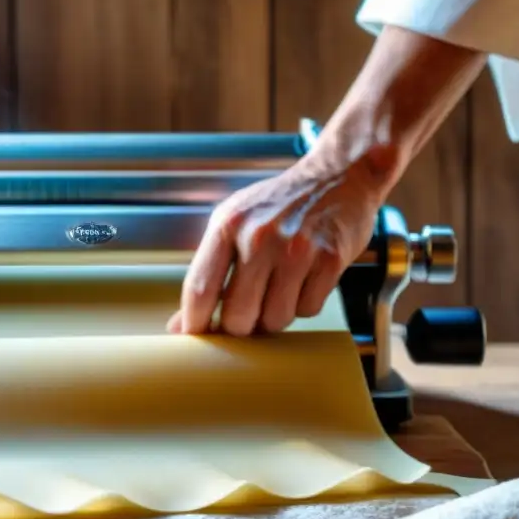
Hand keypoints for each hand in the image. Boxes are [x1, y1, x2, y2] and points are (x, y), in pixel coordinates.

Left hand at [166, 152, 385, 335]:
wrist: (338, 177)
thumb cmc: (278, 205)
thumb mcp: (233, 224)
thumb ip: (207, 272)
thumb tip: (180, 326)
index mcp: (228, 225)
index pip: (200, 290)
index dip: (194, 325)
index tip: (195, 341)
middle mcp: (260, 236)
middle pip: (237, 317)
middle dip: (240, 326)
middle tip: (247, 314)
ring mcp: (297, 249)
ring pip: (275, 320)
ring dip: (274, 317)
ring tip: (279, 289)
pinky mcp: (330, 260)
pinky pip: (308, 310)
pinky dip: (304, 304)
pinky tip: (305, 280)